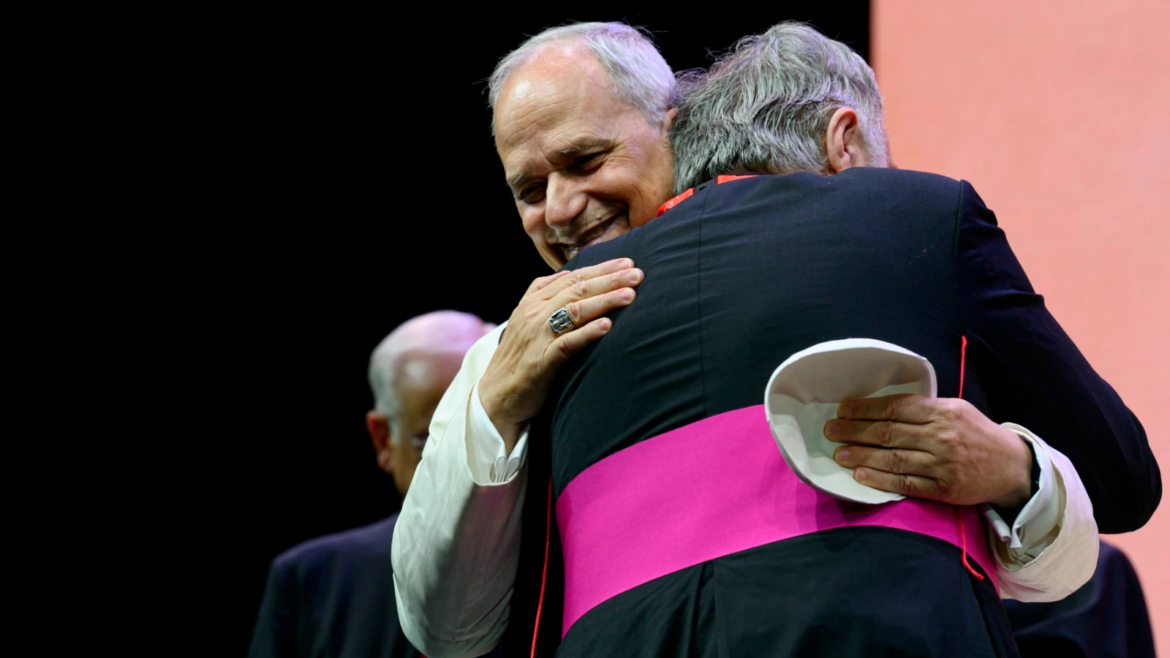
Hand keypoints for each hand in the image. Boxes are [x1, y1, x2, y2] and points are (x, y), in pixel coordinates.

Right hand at [479, 258, 643, 451]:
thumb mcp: (529, 319)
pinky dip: (587, 333)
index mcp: (533, 300)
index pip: (572, 277)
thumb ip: (547, 296)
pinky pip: (566, 343)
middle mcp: (534, 313)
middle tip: (638, 274)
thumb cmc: (520, 357)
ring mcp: (537, 336)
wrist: (496, 396)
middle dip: (610, 280)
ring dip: (604, 301)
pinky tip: (607, 326)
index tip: (628, 263)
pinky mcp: (540, 361)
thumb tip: (572, 274)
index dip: (601, 269)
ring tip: (630, 295)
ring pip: (574, 311)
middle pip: (576, 289)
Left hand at [825, 395, 1032, 507]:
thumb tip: (880, 408)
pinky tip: (861, 475)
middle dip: (855, 431)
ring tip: (839, 453)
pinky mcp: (944, 489)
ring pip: (893, 458)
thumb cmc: (977, 434)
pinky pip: (905, 483)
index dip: (866, 409)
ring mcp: (943, 464)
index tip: (842, 410)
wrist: (1013, 467)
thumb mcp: (956, 410)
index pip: (896, 407)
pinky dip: (880, 479)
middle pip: (889, 432)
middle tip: (830, 431)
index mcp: (943, 412)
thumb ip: (924, 409)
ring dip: (861, 455)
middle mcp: (942, 436)